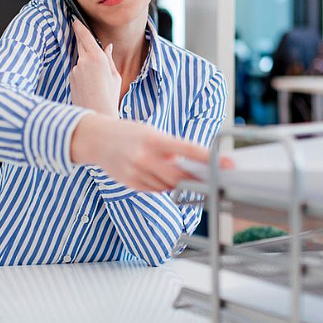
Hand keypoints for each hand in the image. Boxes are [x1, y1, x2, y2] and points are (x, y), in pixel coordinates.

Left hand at [69, 20, 120, 116]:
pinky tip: (90, 85)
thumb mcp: (114, 76)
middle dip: (80, 37)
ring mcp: (75, 69)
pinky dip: (82, 73)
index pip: (86, 37)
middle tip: (79, 31)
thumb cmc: (109, 97)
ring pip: (80, 59)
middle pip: (80, 44)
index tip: (75, 20)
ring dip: (86, 62)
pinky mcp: (70, 78)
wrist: (97, 114)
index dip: (79, 27)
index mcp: (97, 58)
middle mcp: (84, 61)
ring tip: (96, 79)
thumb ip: (108, 58)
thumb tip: (107, 47)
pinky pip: (77, 70)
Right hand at [70, 114, 228, 191]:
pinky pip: (154, 190)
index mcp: (154, 140)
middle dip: (197, 179)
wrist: (95, 139)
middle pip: (180, 176)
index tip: (227, 164)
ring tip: (184, 175)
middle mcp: (145, 158)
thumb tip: (194, 163)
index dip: (210, 159)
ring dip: (179, 183)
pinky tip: (163, 178)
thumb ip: (170, 147)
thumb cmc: (127, 132)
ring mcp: (136, 173)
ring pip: (168, 186)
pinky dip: (163, 186)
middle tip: (213, 179)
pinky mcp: (130, 184)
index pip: (189, 151)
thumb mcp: (150, 132)